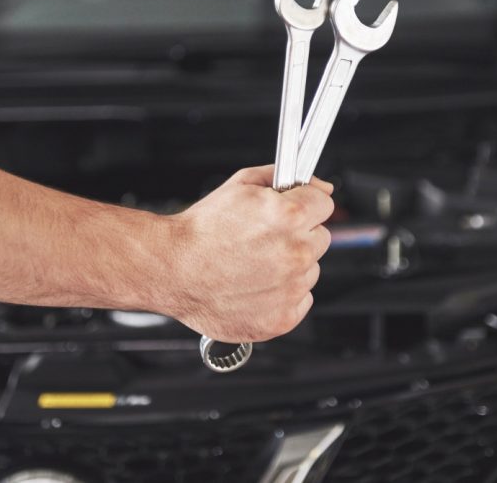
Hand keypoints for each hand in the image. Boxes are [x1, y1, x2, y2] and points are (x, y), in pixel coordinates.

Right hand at [163, 165, 333, 342]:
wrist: (171, 269)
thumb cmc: (201, 230)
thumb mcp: (241, 185)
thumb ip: (285, 179)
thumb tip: (321, 185)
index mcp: (290, 216)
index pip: (325, 204)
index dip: (306, 205)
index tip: (292, 212)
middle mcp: (295, 252)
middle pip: (321, 238)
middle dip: (299, 235)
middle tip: (265, 239)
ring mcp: (291, 288)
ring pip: (310, 271)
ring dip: (291, 267)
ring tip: (254, 264)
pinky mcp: (282, 318)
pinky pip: (300, 301)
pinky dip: (282, 295)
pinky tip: (255, 285)